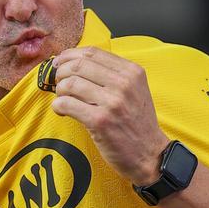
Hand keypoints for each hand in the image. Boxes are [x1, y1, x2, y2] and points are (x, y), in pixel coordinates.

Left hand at [49, 46, 170, 184]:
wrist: (150, 155)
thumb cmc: (137, 123)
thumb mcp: (134, 90)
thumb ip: (112, 75)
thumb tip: (74, 62)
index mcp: (132, 72)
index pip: (93, 52)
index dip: (70, 55)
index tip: (60, 63)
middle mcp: (124, 84)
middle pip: (79, 65)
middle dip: (61, 72)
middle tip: (58, 83)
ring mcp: (112, 102)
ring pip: (70, 83)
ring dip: (59, 91)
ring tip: (62, 99)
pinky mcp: (100, 121)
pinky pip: (66, 104)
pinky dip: (58, 106)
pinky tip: (61, 111)